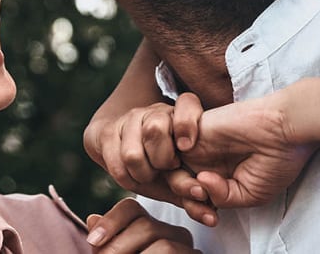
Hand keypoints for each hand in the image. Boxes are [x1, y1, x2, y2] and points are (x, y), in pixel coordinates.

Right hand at [84, 96, 215, 224]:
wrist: (121, 150)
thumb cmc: (160, 164)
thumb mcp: (180, 175)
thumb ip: (195, 194)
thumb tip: (211, 217)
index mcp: (179, 115)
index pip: (186, 103)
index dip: (186, 124)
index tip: (186, 147)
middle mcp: (155, 111)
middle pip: (156, 129)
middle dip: (161, 160)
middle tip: (166, 169)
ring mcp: (130, 119)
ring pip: (133, 153)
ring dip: (143, 174)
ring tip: (149, 175)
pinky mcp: (108, 132)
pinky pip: (116, 164)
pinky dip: (126, 178)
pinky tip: (134, 177)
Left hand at [86, 198, 201, 252]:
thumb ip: (105, 245)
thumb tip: (92, 218)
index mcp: (151, 230)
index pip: (132, 209)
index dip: (111, 221)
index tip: (91, 240)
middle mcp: (173, 233)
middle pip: (145, 224)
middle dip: (118, 246)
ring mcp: (187, 247)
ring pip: (161, 243)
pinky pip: (169, 252)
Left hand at [179, 92, 317, 208]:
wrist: (285, 129)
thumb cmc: (276, 160)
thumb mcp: (250, 194)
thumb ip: (222, 197)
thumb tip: (200, 182)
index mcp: (220, 178)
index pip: (195, 198)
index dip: (197, 210)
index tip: (212, 218)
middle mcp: (207, 162)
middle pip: (177, 184)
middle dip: (185, 198)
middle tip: (202, 198)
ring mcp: (200, 145)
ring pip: (169, 167)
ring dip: (178, 182)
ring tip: (199, 185)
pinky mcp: (195, 128)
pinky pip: (168, 140)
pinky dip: (172, 154)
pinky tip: (193, 165)